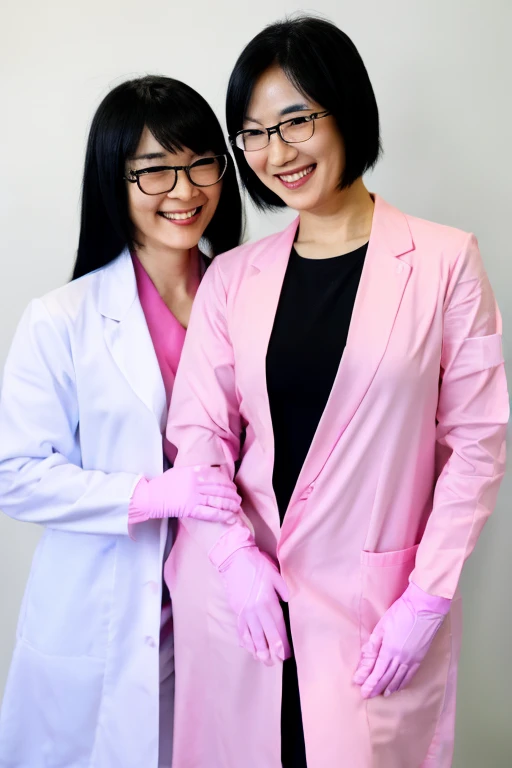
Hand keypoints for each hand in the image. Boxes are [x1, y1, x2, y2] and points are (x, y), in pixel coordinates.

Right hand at [129, 465, 240, 523]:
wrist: (150, 496)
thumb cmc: (163, 484)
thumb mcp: (179, 471)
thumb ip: (194, 470)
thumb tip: (207, 469)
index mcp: (193, 473)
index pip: (216, 477)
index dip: (226, 482)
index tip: (232, 486)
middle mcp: (195, 484)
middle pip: (219, 489)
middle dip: (231, 494)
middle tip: (238, 498)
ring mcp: (193, 497)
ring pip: (217, 500)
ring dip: (230, 504)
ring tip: (237, 507)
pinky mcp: (190, 510)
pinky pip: (210, 513)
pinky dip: (222, 515)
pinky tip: (231, 517)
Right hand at [218, 546, 290, 665]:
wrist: (235, 559)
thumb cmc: (257, 565)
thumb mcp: (276, 574)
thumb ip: (285, 589)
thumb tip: (291, 602)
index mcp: (267, 602)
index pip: (277, 628)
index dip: (283, 643)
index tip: (288, 654)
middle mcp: (255, 610)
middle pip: (265, 636)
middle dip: (272, 652)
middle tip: (278, 662)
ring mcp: (244, 612)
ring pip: (252, 637)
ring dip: (258, 651)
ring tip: (264, 661)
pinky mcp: (236, 611)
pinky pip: (241, 630)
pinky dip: (245, 642)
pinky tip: (249, 649)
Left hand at [353, 582, 450, 698]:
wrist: (425, 607)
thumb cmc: (401, 612)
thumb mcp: (382, 627)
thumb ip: (373, 647)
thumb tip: (364, 664)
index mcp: (390, 650)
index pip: (377, 672)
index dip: (369, 683)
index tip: (362, 691)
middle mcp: (401, 658)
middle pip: (387, 678)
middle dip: (376, 687)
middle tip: (368, 696)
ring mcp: (412, 658)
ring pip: (398, 678)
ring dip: (389, 687)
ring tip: (382, 694)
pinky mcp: (420, 657)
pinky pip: (410, 675)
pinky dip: (402, 682)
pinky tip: (398, 686)